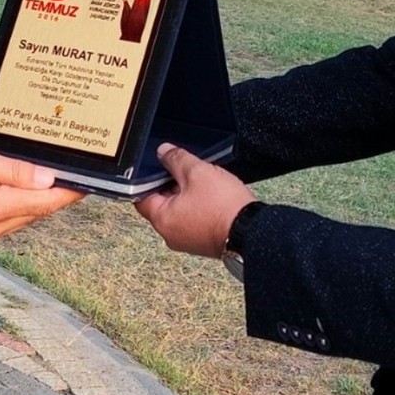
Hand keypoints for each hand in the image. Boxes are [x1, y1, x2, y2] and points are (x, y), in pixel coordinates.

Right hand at [0, 144, 81, 243]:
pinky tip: (22, 189)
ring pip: (26, 216)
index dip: (71, 192)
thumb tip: (48, 179)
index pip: (48, 202)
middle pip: (40, 211)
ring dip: (39, 200)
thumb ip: (15, 170)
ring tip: (52, 179)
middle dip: (57, 194)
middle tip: (74, 175)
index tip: (90, 183)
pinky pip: (10, 219)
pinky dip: (21, 205)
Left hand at [135, 143, 254, 258]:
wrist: (252, 231)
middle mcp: (171, 235)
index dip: (149, 178)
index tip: (159, 166)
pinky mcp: (204, 243)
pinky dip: (199, 209)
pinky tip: (213, 198)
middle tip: (187, 171)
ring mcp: (188, 241)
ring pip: (179, 213)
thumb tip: (163, 152)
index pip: (142, 196)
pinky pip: (194, 222)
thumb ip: (176, 159)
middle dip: (172, 185)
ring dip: (188, 197)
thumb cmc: (223, 206)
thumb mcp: (197, 172)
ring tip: (203, 184)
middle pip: (161, 204)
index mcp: (162, 219)